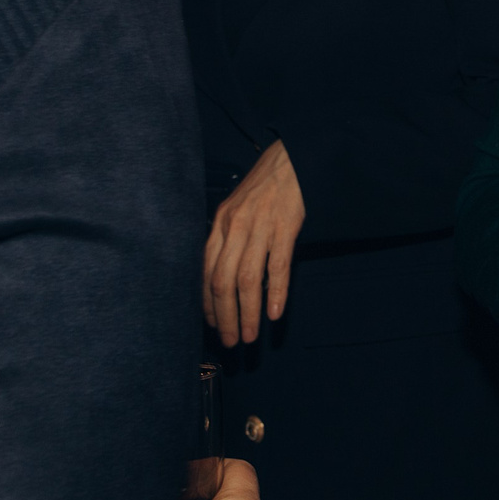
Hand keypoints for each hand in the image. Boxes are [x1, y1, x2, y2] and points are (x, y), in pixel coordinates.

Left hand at [203, 141, 305, 346]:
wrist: (292, 157)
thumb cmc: (265, 185)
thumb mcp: (237, 208)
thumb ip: (228, 238)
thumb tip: (222, 276)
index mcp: (220, 223)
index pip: (206, 273)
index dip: (208, 304)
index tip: (213, 326)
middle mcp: (234, 226)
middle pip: (223, 281)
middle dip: (225, 317)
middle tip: (231, 342)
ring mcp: (260, 226)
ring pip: (247, 279)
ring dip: (248, 313)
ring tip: (251, 336)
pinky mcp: (286, 225)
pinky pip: (278, 265)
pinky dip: (276, 292)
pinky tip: (276, 313)